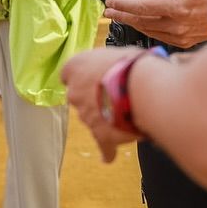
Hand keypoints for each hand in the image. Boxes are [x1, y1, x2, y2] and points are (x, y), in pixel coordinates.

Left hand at [61, 47, 145, 162]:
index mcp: (75, 67)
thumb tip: (126, 64)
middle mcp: (74, 92)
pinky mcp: (101, 135)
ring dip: (106, 118)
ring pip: (93, 119)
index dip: (83, 76)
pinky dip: (107, 151)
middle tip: (118, 94)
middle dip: (96, 98)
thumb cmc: (130, 64)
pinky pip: (102, 146)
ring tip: (129, 113)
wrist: (137, 87)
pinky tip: (109, 155)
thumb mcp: (119, 52)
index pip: (69, 73)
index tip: (94, 77)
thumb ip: (113, 62)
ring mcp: (85, 116)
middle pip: (80, 98)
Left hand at [105, 0, 206, 47]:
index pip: (141, 7)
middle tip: (109, 12)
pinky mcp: (184, 42)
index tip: (111, 2)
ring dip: (132, 23)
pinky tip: (141, 26)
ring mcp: (180, 35)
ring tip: (120, 17)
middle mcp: (176, 24)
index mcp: (176, 8)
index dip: (123, 5)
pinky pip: (159, 37)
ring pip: (148, 30)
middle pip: (141, 21)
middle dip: (122, 15)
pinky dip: (147, 30)